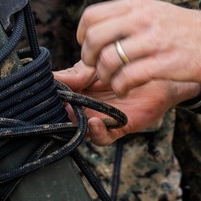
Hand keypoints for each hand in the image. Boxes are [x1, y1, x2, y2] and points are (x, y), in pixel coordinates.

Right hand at [55, 60, 200, 144]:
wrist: (157, 68)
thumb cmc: (127, 62)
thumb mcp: (97, 64)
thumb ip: (76, 73)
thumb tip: (52, 78)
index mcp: (76, 88)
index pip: (56, 96)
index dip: (48, 97)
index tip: (42, 94)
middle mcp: (85, 106)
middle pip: (64, 115)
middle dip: (59, 113)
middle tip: (58, 106)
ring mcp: (99, 118)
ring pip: (79, 129)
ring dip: (74, 123)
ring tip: (72, 113)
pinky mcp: (117, 127)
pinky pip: (103, 138)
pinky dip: (97, 133)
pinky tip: (94, 123)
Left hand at [76, 0, 200, 94]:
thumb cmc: (184, 28)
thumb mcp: (153, 11)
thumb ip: (126, 18)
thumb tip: (96, 32)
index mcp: (136, 6)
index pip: (91, 16)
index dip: (82, 36)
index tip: (90, 49)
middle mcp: (142, 19)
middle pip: (94, 38)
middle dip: (89, 59)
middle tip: (98, 69)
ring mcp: (154, 41)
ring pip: (108, 60)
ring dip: (105, 76)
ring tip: (114, 81)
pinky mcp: (165, 62)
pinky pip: (128, 77)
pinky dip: (121, 86)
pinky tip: (126, 88)